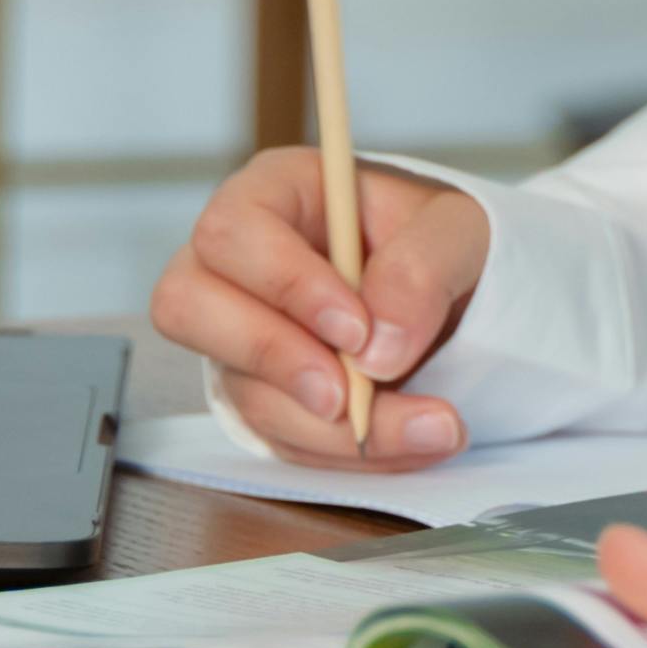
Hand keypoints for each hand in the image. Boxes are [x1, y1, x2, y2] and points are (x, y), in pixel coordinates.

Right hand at [146, 150, 487, 466]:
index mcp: (274, 194)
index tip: (356, 330)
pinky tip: (410, 439)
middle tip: (349, 395)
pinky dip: (347, 453)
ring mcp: (239, 335)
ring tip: (426, 427)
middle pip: (187, 308)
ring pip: (240, 390)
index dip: (284, 284)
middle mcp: (237, 264)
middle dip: (273, 360)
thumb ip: (423, 269)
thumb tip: (377, 349)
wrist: (458, 293)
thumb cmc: (439, 241)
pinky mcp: (264, 394)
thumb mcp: (457, 229)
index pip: (233, 231)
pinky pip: (280, 439)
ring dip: (329, 428)